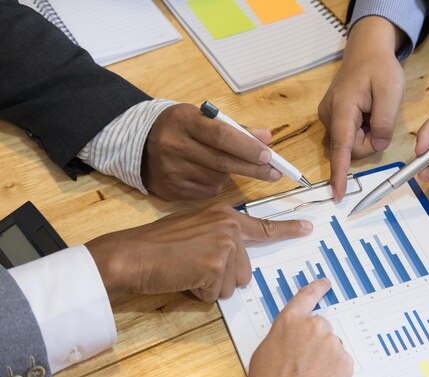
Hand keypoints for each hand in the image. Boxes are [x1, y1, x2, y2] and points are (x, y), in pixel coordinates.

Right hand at [85, 204, 311, 300]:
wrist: (132, 254)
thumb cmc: (157, 245)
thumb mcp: (194, 229)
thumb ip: (218, 236)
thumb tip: (233, 258)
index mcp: (225, 215)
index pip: (262, 226)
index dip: (287, 229)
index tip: (308, 227)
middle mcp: (229, 226)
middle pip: (244, 271)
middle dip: (221, 278)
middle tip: (193, 266)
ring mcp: (224, 244)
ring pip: (232, 285)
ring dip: (210, 286)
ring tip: (187, 270)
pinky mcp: (215, 264)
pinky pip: (216, 294)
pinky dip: (199, 293)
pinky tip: (183, 278)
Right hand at [142, 104, 281, 199]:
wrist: (140, 145)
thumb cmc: (181, 128)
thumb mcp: (203, 119)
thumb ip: (235, 128)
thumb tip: (266, 138)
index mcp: (184, 120)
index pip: (222, 135)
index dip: (247, 147)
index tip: (269, 155)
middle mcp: (174, 145)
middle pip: (223, 161)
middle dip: (253, 168)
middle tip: (274, 172)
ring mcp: (171, 170)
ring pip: (217, 178)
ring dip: (231, 174)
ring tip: (227, 165)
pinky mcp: (171, 189)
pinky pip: (207, 191)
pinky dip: (217, 184)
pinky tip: (211, 175)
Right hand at [243, 279, 352, 376]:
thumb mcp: (265, 351)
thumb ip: (283, 334)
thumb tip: (292, 334)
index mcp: (289, 321)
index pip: (307, 296)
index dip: (317, 288)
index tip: (325, 284)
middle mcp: (313, 327)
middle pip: (321, 328)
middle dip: (315, 343)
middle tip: (303, 365)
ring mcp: (331, 344)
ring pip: (332, 347)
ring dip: (325, 359)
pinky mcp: (345, 362)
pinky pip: (342, 363)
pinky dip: (335, 373)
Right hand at [319, 16, 405, 199]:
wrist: (366, 50)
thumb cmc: (380, 67)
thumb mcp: (391, 91)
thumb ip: (384, 122)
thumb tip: (377, 145)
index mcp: (343, 108)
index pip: (342, 147)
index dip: (340, 173)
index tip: (337, 194)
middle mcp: (329, 115)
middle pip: (351, 148)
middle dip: (370, 141)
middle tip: (381, 116)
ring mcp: (329, 116)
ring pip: (350, 143)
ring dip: (366, 134)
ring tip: (372, 109)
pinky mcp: (332, 118)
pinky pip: (348, 135)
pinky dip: (361, 129)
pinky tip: (365, 111)